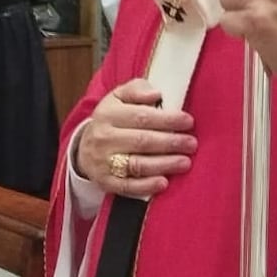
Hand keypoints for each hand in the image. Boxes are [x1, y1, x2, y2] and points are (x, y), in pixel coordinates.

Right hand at [74, 79, 196, 197]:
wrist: (84, 148)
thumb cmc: (111, 120)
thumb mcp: (118, 97)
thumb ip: (137, 89)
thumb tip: (156, 94)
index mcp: (108, 114)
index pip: (141, 117)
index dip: (167, 120)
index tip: (188, 121)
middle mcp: (104, 138)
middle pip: (142, 141)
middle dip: (170, 142)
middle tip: (191, 144)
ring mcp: (104, 162)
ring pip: (137, 164)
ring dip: (164, 164)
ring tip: (185, 162)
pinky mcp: (106, 182)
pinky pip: (127, 187)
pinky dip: (146, 186)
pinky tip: (164, 183)